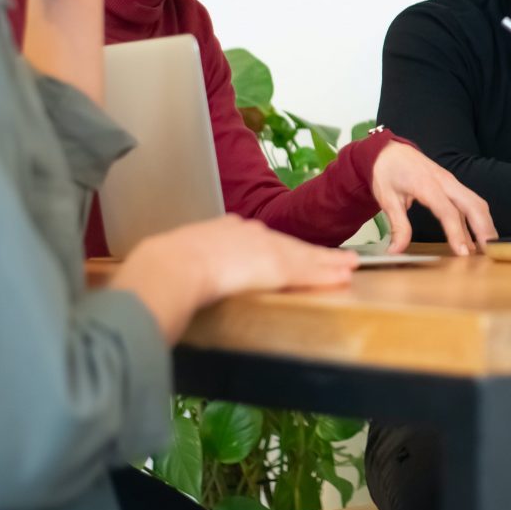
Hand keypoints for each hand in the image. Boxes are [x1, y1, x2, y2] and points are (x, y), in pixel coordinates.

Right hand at [113, 215, 358, 340]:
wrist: (171, 265)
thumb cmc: (161, 267)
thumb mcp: (172, 259)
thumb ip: (181, 267)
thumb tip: (167, 279)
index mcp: (222, 230)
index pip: (258, 240)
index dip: (276, 248)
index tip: (287, 253)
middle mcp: (248, 232)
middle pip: (287, 244)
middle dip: (311, 253)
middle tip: (335, 257)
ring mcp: (265, 248)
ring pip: (304, 256)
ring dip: (328, 262)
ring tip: (349, 265)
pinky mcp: (278, 267)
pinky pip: (309, 270)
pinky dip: (328, 272)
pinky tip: (344, 275)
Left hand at [371, 142, 497, 255]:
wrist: (390, 151)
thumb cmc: (388, 172)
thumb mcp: (387, 200)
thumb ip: (397, 225)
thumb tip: (396, 250)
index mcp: (426, 185)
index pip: (448, 212)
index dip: (457, 233)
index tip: (463, 252)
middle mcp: (444, 182)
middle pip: (473, 204)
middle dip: (484, 228)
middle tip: (489, 251)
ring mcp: (451, 182)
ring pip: (476, 202)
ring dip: (485, 223)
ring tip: (488, 247)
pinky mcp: (452, 185)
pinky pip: (469, 203)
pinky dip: (476, 220)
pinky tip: (476, 239)